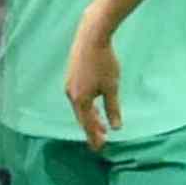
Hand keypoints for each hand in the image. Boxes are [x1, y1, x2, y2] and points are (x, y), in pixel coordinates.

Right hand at [62, 20, 125, 142]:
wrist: (91, 36)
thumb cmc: (104, 62)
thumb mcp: (112, 87)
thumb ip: (113, 108)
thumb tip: (116, 127)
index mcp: (80, 100)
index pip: (88, 125)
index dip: (94, 137)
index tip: (100, 148)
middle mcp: (71, 95)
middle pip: (82, 117)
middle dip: (92, 129)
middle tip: (101, 140)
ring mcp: (69, 84)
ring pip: (80, 107)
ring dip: (90, 117)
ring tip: (101, 124)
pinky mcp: (72, 75)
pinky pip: (78, 97)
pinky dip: (87, 105)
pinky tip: (94, 103)